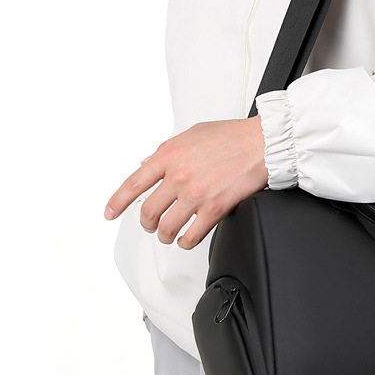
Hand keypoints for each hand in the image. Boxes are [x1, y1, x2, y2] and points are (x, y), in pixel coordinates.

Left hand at [103, 117, 268, 249]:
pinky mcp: (214, 208)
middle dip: (147, 223)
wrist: (263, 143)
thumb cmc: (234, 136)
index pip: (133, 183)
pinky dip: (185, 241)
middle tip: (151, 225)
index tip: (110, 213)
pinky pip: (191, 235)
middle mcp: (178, 175)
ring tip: (169, 234)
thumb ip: (167, 150)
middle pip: (147, 211)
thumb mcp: (192, 134)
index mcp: (170, 155)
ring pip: (166, 227)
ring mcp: (195, 194)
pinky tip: (187, 238)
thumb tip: (148, 164)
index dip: (117, 202)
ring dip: (165, 235)